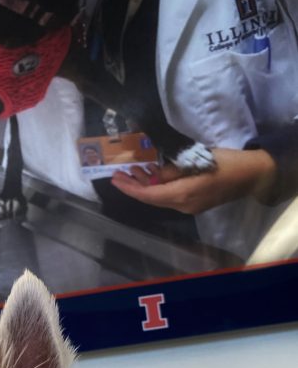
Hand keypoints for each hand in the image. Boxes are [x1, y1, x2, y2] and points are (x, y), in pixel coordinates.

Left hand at [110, 147, 276, 214]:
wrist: (253, 175)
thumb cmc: (227, 163)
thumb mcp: (197, 160)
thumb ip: (173, 169)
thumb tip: (155, 174)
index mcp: (183, 195)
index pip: (149, 195)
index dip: (130, 188)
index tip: (115, 179)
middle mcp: (182, 206)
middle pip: (152, 199)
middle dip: (134, 186)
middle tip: (119, 174)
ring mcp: (189, 207)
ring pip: (161, 198)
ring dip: (147, 185)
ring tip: (134, 171)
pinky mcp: (194, 203)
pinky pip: (171, 197)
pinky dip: (160, 187)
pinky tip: (154, 175)